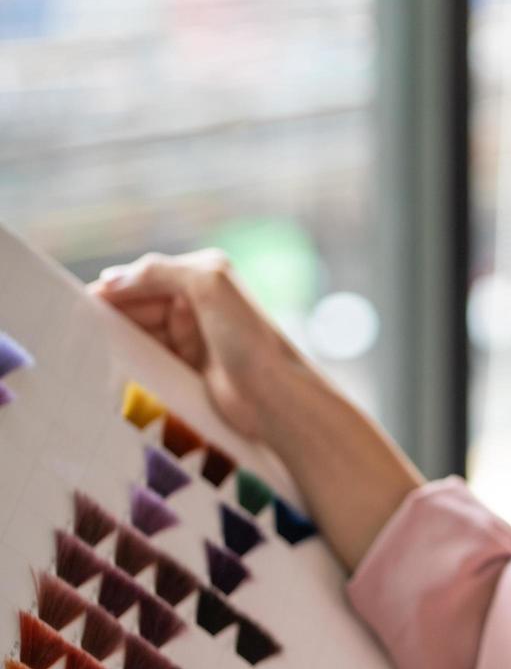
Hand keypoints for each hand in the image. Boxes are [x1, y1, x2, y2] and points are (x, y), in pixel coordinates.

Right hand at [87, 248, 306, 442]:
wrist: (274, 396)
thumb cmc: (249, 339)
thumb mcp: (209, 286)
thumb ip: (161, 272)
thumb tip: (112, 279)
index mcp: (204, 274)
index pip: (145, 276)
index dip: (113, 289)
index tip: (79, 302)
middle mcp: (197, 301)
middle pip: (138, 305)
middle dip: (110, 315)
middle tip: (77, 330)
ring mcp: (192, 335)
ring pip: (138, 332)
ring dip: (115, 339)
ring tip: (87, 350)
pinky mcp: (186, 365)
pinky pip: (146, 356)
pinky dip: (127, 359)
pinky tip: (107, 367)